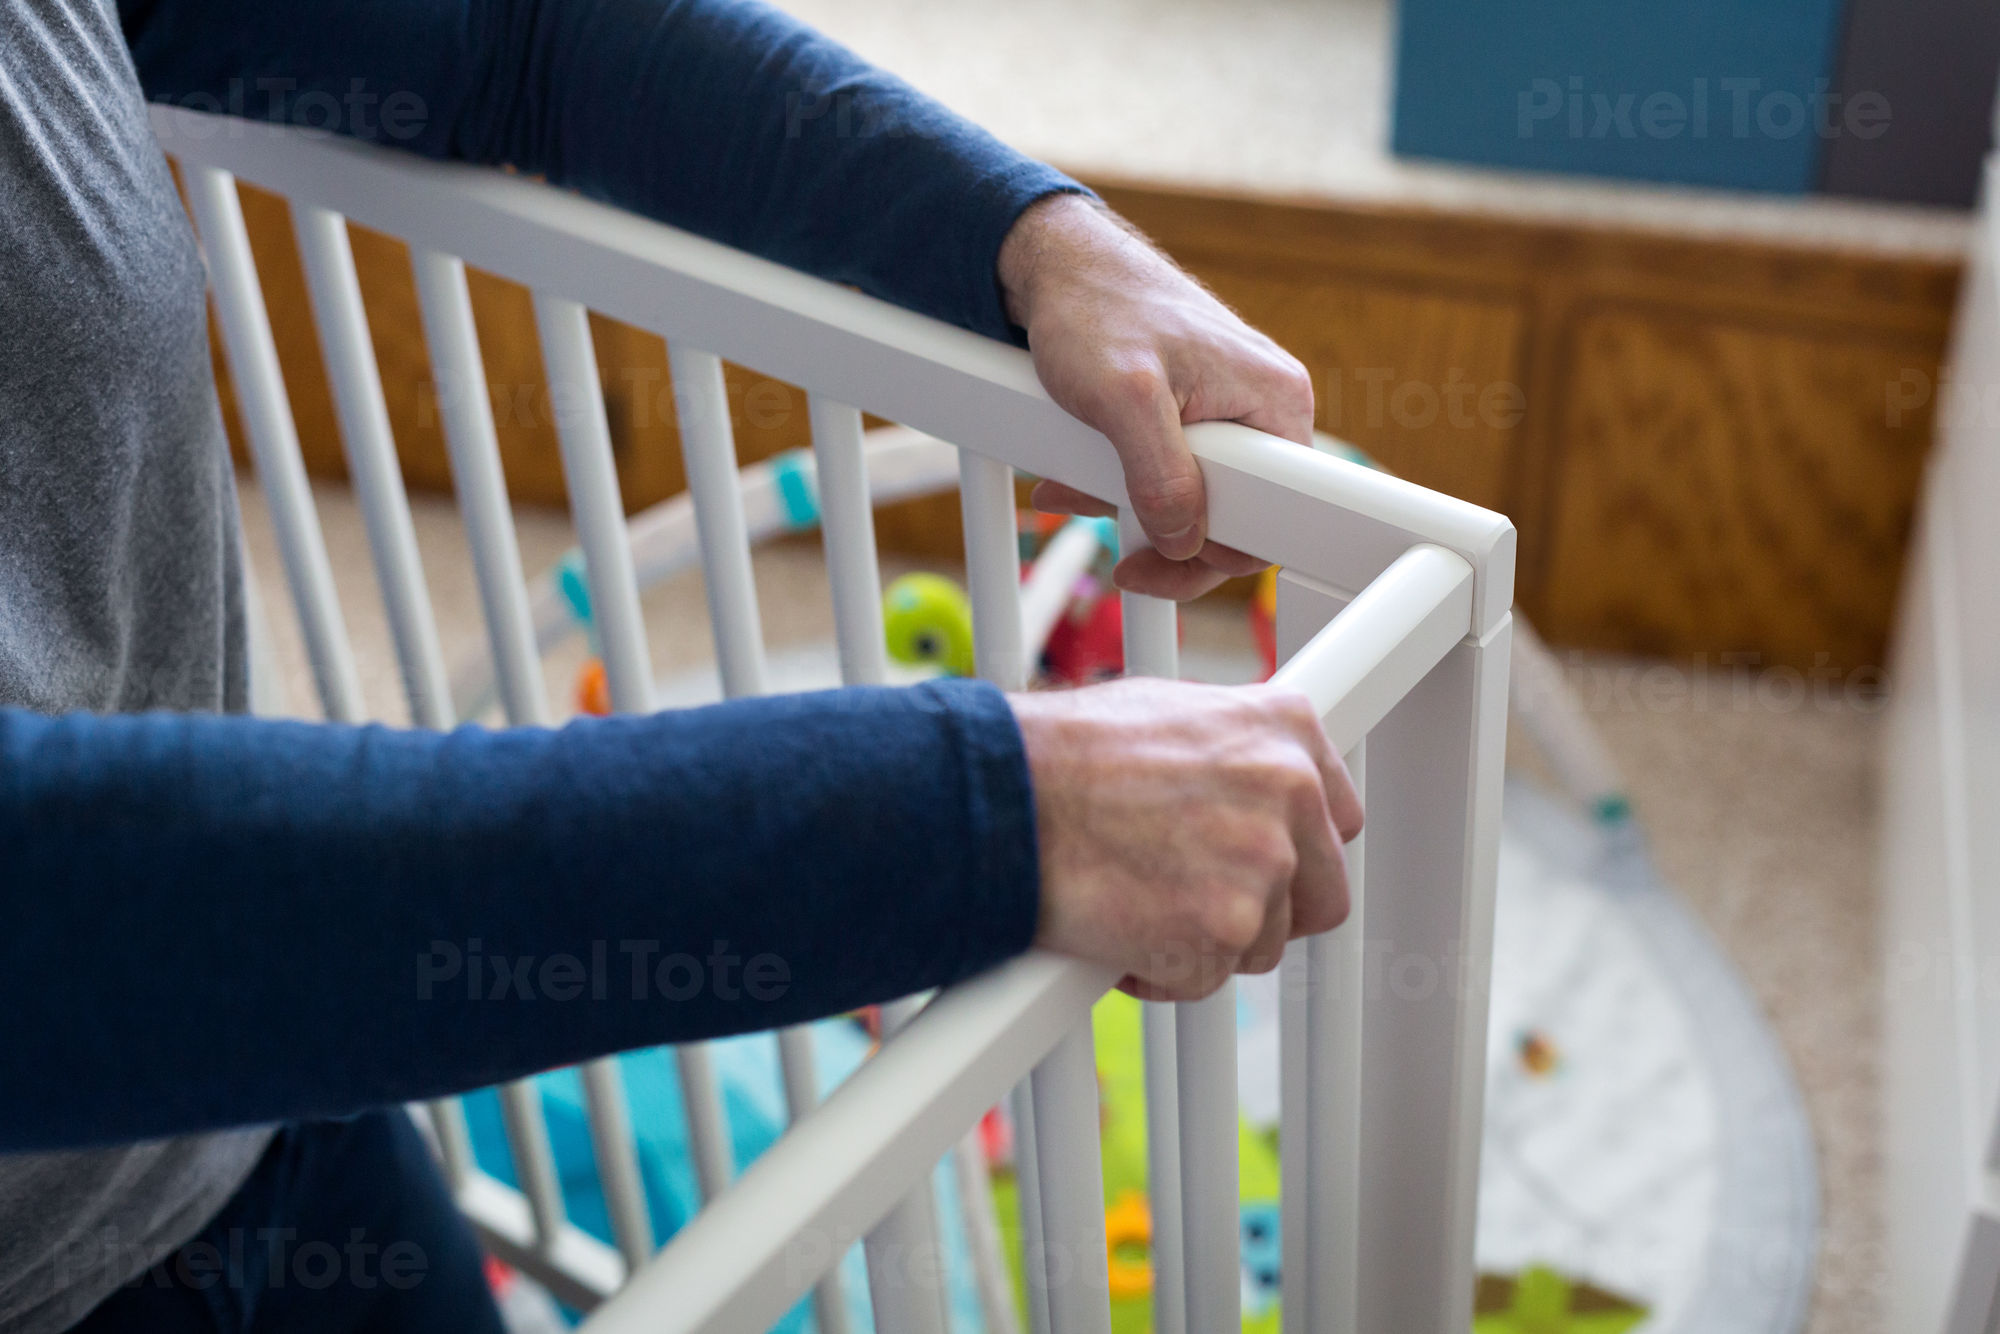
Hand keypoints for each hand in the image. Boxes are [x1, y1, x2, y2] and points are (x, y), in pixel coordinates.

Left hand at [996, 193, 1314, 599]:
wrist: (1057, 267)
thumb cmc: (1095, 309)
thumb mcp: (1124, 398)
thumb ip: (1160, 474)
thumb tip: (1184, 540)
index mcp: (1276, 399)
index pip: (1277, 513)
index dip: (1217, 552)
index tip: (1162, 562)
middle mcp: (1263, 407)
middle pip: (1234, 514)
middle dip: (1163, 535)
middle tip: (1116, 543)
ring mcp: (1229, 411)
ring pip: (1195, 498)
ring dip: (1131, 511)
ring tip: (1078, 492)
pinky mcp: (1193, 415)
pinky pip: (1170, 473)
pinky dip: (1121, 486)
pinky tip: (1078, 479)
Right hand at [1010, 678, 1361, 999]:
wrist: (1005, 797)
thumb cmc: (1065, 754)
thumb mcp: (1169, 716)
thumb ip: (1231, 755)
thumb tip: (1244, 790)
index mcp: (1286, 728)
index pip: (1337, 817)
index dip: (1296, 851)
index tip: (1264, 864)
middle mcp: (1291, 789)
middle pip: (1321, 893)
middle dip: (1266, 910)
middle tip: (1197, 902)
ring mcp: (1264, 861)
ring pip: (1263, 943)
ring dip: (1206, 941)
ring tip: (1137, 902)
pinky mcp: (1226, 928)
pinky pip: (1207, 978)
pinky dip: (1161, 971)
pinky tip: (1116, 928)